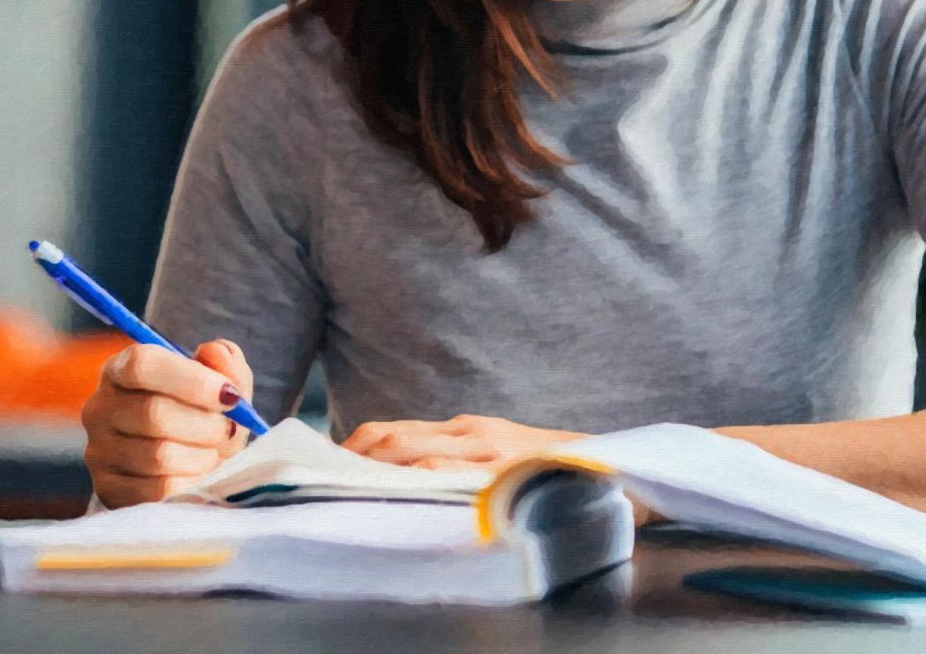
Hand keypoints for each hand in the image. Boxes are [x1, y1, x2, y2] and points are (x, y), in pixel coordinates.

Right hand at [81, 340, 253, 507]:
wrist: (188, 465)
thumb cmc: (202, 416)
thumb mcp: (221, 386)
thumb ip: (225, 365)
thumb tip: (216, 351)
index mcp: (121, 370)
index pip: (142, 365)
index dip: (192, 380)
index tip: (230, 395)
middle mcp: (100, 408)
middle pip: (153, 413)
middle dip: (206, 425)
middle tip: (228, 430)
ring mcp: (98, 451)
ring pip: (158, 455)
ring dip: (201, 456)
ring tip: (214, 452)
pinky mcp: (108, 489)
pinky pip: (157, 490)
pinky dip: (190, 483)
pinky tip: (199, 474)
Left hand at [342, 414, 587, 475]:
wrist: (610, 470)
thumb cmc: (547, 471)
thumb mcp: (496, 456)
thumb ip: (454, 461)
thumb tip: (397, 480)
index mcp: (463, 429)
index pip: (389, 431)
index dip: (350, 449)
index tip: (320, 469)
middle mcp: (470, 433)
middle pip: (390, 438)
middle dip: (348, 461)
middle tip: (315, 484)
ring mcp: (486, 451)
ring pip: (411, 451)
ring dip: (372, 470)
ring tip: (340, 490)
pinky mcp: (503, 470)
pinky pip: (448, 471)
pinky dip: (415, 480)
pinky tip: (394, 495)